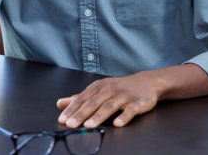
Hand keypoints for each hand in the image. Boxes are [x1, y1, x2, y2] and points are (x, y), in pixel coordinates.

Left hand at [56, 65, 207, 127]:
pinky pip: (130, 110)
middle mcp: (110, 90)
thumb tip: (60, 103)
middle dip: (81, 114)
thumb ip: (80, 97)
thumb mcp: (99, 89)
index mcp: (99, 87)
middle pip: (94, 103)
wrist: (147, 82)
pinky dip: (124, 117)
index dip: (72, 109)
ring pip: (109, 106)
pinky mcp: (137, 103)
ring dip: (98, 116)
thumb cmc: (119, 88)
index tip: (62, 119)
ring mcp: (124, 96)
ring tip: (89, 126)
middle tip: (71, 125)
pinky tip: (117, 124)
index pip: (83, 98)